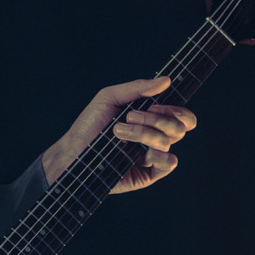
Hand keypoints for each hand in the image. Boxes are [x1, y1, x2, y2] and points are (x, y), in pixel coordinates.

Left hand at [41, 78, 195, 193]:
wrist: (72, 152)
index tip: (152, 107)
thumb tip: (167, 80)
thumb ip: (138, 88)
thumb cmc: (89, 125)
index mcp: (151, 119)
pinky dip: (160, 156)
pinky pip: (169, 164)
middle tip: (130, 117)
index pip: (181, 115)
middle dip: (156, 119)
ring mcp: (152, 156)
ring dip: (144, 133)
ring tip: (118, 132)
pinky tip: (142, 154)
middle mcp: (155, 137)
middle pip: (178, 127)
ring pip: (168, 142)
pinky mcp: (147, 175)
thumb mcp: (109, 98)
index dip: (175, 110)